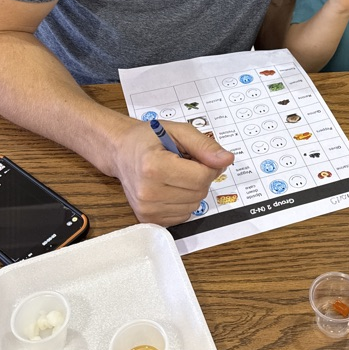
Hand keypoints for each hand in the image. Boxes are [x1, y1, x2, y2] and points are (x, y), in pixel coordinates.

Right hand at [114, 119, 234, 225]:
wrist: (121, 151)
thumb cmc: (149, 138)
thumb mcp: (179, 130)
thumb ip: (204, 145)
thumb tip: (227, 160)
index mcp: (153, 166)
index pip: (201, 177)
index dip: (209, 165)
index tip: (199, 155)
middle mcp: (147, 192)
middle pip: (199, 192)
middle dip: (200, 176)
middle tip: (183, 162)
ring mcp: (146, 209)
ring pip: (193, 206)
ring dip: (192, 190)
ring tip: (175, 174)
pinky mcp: (148, 219)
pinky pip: (183, 215)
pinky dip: (183, 201)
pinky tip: (170, 187)